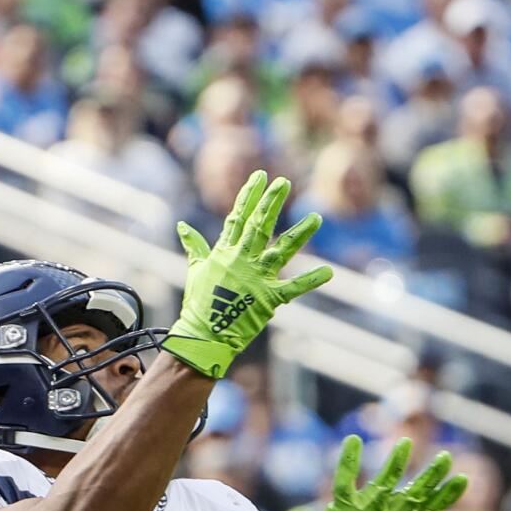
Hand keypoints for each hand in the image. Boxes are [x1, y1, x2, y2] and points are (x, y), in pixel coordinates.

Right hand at [165, 170, 332, 380]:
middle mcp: (242, 260)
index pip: (238, 217)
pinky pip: (294, 288)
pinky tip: (328, 271)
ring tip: (317, 218)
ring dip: (300, 233)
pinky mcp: (269, 298)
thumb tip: (182, 225)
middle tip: (284, 182)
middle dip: (272, 203)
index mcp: (225, 252)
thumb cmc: (199, 303)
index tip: (261, 176)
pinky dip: (311, 280)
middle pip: (260, 226)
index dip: (250, 195)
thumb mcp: (195, 269)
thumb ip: (195, 246)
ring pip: (282, 250)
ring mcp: (257, 278)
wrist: (204, 334)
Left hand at [292, 436, 466, 510]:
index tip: (463, 479)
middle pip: (412, 496)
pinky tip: (354, 440)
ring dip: (395, 463)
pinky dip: (349, 460)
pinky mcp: (343, 506)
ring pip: (383, 485)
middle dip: (429, 477)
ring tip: (406, 442)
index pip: (430, 510)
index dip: (447, 496)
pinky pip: (346, 480)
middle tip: (445, 457)